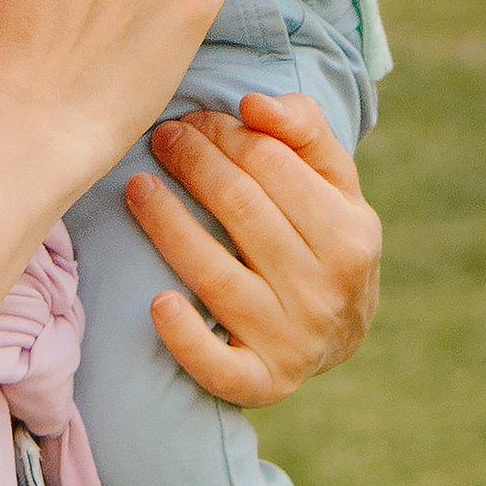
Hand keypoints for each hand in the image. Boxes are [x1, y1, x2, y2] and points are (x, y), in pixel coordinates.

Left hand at [124, 91, 381, 405]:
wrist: (343, 333)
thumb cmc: (324, 238)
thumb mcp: (334, 183)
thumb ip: (304, 130)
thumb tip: (254, 102)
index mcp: (349, 233)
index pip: (272, 164)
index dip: (223, 133)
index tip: (192, 119)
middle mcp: (326, 290)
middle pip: (241, 209)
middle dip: (193, 163)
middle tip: (160, 139)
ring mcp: (294, 340)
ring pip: (217, 275)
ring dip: (167, 225)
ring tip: (136, 188)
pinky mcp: (264, 382)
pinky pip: (220, 367)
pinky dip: (186, 338)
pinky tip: (157, 303)